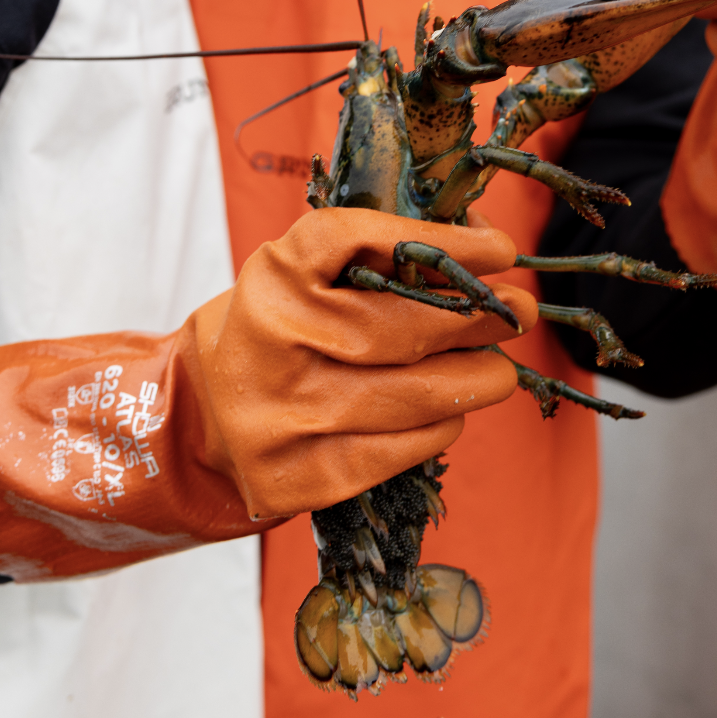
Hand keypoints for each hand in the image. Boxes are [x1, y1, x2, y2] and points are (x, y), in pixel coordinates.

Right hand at [196, 208, 532, 518]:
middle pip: (400, 328)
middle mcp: (274, 340)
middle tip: (518, 311)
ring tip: (499, 371)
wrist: (198, 416)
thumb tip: (483, 249)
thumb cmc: (275, 329)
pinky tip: (451, 412)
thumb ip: (377, 255)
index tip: (500, 250)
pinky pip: (397, 451)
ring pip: (411, 397)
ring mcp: (284, 415)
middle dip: (475, 319)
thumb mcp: (301, 274)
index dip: (442, 245)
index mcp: (275, 275)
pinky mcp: (299, 476)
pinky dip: (438, 428)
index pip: (364, 242)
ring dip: (473, 381)